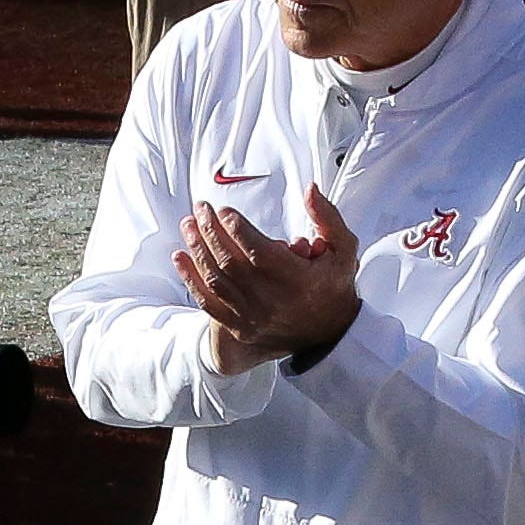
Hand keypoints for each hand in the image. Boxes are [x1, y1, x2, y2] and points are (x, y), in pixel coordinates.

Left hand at [173, 188, 360, 371]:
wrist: (330, 334)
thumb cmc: (334, 286)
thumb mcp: (344, 249)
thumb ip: (328, 217)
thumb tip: (309, 190)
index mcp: (296, 279)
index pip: (257, 249)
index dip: (235, 227)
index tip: (223, 210)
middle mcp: (272, 299)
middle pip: (230, 261)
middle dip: (210, 230)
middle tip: (200, 208)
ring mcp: (253, 316)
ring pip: (215, 279)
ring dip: (197, 249)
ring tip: (189, 224)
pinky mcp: (240, 327)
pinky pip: (209, 303)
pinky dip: (191, 279)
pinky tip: (180, 257)